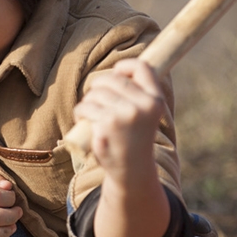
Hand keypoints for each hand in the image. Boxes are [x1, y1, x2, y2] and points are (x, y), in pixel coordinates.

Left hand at [72, 58, 165, 185]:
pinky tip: (85, 122)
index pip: (142, 67)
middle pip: (111, 78)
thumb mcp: (147, 113)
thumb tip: (121, 67)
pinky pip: (84, 107)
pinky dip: (80, 113)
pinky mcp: (106, 125)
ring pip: (95, 92)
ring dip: (88, 101)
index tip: (116, 75)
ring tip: (92, 114)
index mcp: (156, 100)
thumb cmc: (135, 136)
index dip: (124, 67)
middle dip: (98, 86)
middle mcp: (142, 106)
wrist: (131, 169)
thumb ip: (140, 92)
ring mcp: (124, 116)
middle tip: (98, 100)